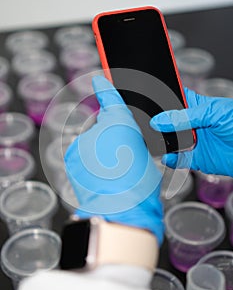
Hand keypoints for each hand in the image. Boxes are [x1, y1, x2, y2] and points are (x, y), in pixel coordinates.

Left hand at [65, 76, 163, 243]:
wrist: (121, 209)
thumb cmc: (140, 185)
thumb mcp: (146, 157)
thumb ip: (131, 141)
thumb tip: (121, 142)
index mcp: (121, 123)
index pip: (111, 99)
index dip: (105, 88)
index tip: (99, 80)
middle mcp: (98, 128)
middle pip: (102, 126)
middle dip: (109, 137)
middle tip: (120, 158)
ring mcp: (82, 143)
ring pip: (91, 143)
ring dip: (98, 153)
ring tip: (111, 173)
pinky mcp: (71, 159)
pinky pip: (82, 157)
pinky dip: (88, 164)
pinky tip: (99, 178)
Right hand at [150, 87, 232, 175]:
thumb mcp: (215, 113)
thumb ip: (186, 116)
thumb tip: (160, 120)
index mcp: (197, 106)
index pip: (175, 98)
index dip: (162, 97)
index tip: (147, 98)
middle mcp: (192, 123)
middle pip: (168, 122)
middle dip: (157, 123)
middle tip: (149, 124)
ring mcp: (193, 142)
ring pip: (170, 141)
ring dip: (162, 142)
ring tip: (156, 140)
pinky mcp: (196, 159)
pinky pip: (178, 160)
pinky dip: (171, 160)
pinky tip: (168, 156)